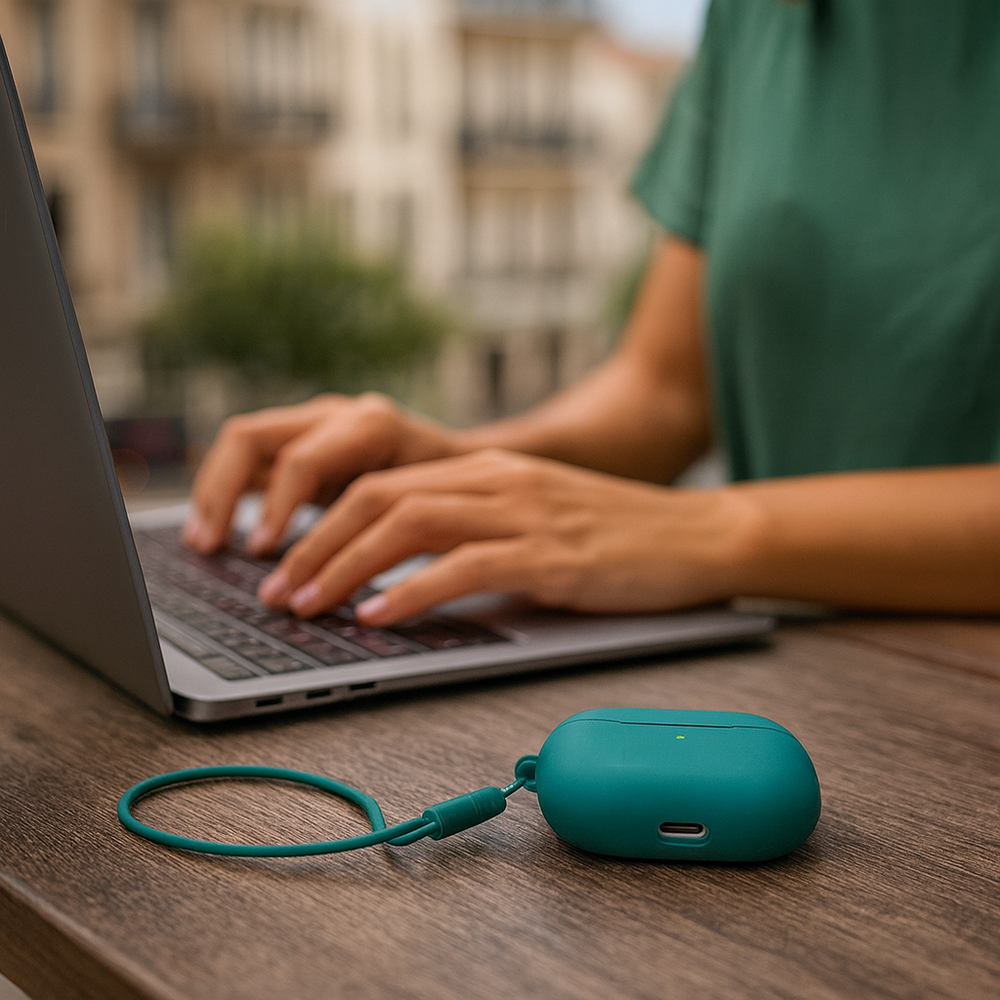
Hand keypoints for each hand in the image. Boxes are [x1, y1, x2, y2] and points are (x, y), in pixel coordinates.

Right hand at [182, 393, 458, 554]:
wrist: (471, 465)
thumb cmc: (457, 494)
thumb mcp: (432, 508)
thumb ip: (389, 529)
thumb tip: (341, 581)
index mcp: (371, 425)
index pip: (302, 460)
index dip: (277, 508)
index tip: (263, 552)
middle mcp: (336, 414)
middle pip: (251, 438)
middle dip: (223, 494)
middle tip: (212, 548)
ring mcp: (315, 423)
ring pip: (241, 443)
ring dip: (214, 493)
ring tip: (203, 544)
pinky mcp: (302, 441)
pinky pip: (249, 460)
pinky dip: (227, 495)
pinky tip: (216, 535)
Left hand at [256, 449, 758, 624]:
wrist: (699, 536)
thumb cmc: (616, 537)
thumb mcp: (535, 519)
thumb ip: (474, 535)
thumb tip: (406, 582)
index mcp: (489, 470)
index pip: (381, 483)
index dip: (322, 524)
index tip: (286, 565)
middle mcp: (497, 480)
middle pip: (378, 497)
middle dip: (315, 545)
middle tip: (276, 592)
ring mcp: (525, 513)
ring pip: (409, 524)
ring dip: (345, 567)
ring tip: (307, 607)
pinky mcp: (552, 554)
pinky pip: (465, 566)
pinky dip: (412, 592)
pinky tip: (379, 617)